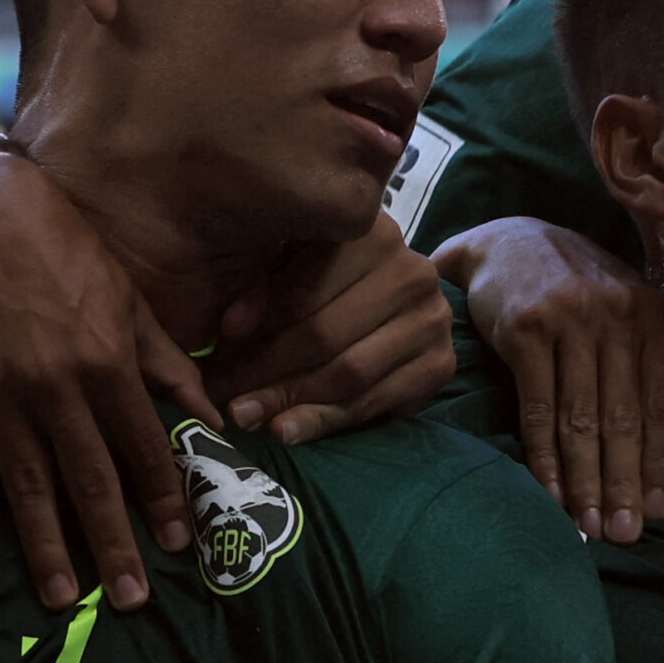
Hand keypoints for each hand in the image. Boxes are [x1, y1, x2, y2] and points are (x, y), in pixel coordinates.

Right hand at [0, 153, 215, 610]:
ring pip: (26, 484)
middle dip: (113, 543)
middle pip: (90, 480)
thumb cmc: (70, 252)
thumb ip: (170, 364)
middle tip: (132, 600)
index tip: (182, 544)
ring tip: (60, 599)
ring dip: (44, 545)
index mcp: (109, 366)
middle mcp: (58, 390)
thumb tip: (215, 415)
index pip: (143, 448)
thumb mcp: (132, 302)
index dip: (164, 499)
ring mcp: (0, 395)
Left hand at [211, 214, 456, 445]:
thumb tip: (230, 331)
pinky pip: (374, 402)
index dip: (265, 310)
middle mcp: (413, 272)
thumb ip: (263, 284)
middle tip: (222, 393)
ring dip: (290, 400)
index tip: (222, 338)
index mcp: (372, 233)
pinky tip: (288, 430)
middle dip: (266, 368)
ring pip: (349, 371)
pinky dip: (325, 420)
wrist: (392, 306)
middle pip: (327, 332)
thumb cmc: (321, 281)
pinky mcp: (441, 364)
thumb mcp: (290, 264)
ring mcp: (433, 320)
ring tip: (245, 415)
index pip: (312, 279)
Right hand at [433, 218, 663, 541]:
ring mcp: (570, 320)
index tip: (658, 512)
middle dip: (624, 484)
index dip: (661, 462)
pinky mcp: (526, 329)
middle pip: (624, 418)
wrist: (507, 240)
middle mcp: (617, 315)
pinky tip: (550, 492)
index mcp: (652, 315)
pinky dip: (545, 456)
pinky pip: (539, 407)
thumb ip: (640, 365)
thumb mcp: (621, 310)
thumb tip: (651, 456)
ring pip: (582, 419)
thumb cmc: (573, 288)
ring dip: (585, 481)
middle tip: (623, 535)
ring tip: (589, 528)